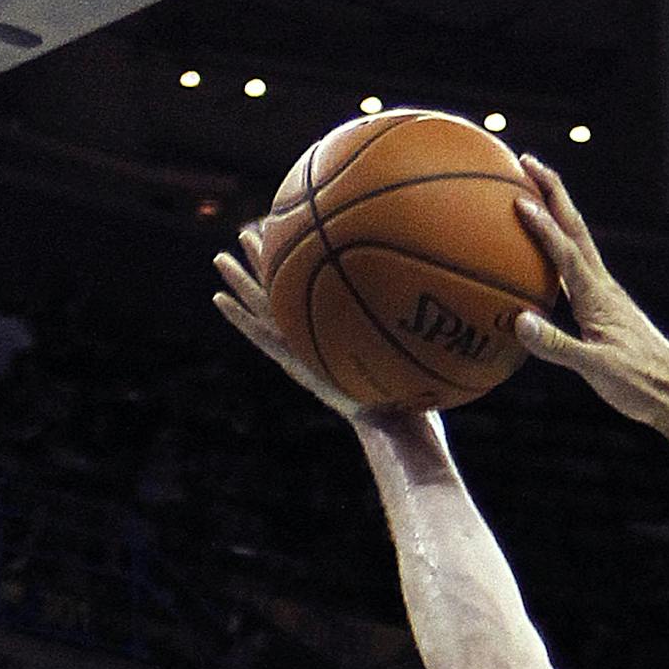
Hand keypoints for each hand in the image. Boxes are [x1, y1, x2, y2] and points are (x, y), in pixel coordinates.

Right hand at [212, 225, 423, 427]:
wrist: (399, 432)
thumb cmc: (418, 398)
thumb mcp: (418, 355)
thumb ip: (419, 330)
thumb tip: (447, 303)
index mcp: (337, 340)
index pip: (315, 297)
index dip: (301, 272)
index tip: (289, 242)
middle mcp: (316, 344)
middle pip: (285, 296)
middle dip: (267, 267)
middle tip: (245, 236)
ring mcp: (303, 354)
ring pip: (266, 311)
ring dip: (243, 285)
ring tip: (220, 260)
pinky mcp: (297, 367)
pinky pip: (264, 338)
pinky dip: (241, 321)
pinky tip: (220, 300)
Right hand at [512, 157, 668, 429]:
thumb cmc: (642, 385)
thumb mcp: (599, 370)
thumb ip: (560, 348)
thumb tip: (520, 322)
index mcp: (600, 299)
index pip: (567, 254)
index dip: (543, 227)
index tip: (518, 198)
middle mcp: (603, 288)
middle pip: (575, 230)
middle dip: (552, 193)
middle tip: (526, 160)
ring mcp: (606, 297)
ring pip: (576, 244)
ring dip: (555, 214)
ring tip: (530, 190)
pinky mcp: (606, 310)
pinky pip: (574, 269)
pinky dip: (556, 249)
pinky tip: (543, 252)